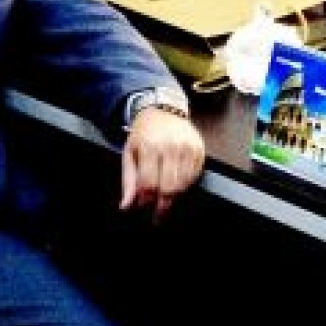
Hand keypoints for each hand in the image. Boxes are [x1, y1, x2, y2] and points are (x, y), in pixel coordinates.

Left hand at [119, 108, 205, 222]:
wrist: (164, 111)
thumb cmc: (144, 133)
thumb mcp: (129, 154)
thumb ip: (128, 182)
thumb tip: (126, 206)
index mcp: (150, 147)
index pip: (149, 184)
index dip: (145, 200)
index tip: (143, 207)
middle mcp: (171, 147)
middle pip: (169, 188)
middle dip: (162, 205)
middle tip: (157, 214)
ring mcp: (188, 148)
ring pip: (183, 185)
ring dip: (174, 196)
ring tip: (165, 197)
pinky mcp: (200, 150)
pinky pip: (194, 177)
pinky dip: (185, 186)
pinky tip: (176, 184)